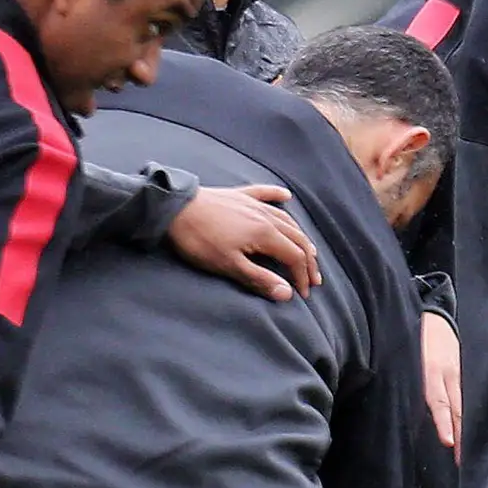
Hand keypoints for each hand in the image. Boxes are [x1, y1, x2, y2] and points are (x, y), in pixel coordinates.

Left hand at [168, 184, 319, 300]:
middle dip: (309, 261)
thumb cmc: (199, 239)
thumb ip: (259, 279)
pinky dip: (277, 195)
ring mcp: (253, 205)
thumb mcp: (228, 265)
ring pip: (287, 220)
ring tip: (308, 250)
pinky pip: (264, 194)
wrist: (172, 208)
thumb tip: (287, 294)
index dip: (303, 276)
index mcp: (266, 235)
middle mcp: (266, 217)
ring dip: (300, 237)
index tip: (303, 294)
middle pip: (297, 239)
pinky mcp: (238, 196)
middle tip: (314, 279)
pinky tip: (286, 196)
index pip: (295, 257)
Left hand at [419, 309, 461, 450]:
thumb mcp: (405, 356)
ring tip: (466, 451)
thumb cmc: (413, 338)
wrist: (436, 314)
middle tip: (461, 459)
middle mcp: (448, 374)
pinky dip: (466, 415)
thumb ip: (405, 380)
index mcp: (431, 370)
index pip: (439, 402)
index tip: (449, 442)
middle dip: (459, 434)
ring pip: (463, 405)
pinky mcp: (463, 374)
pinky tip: (467, 430)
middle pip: (457, 409)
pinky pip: (465, 397)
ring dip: (464, 429)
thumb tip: (399, 406)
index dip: (444, 422)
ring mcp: (459, 374)